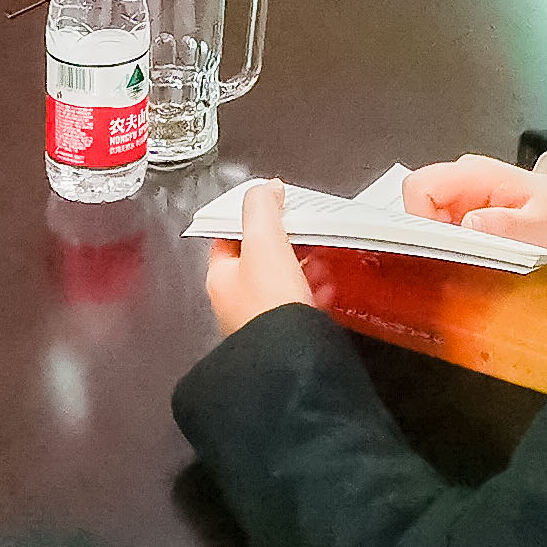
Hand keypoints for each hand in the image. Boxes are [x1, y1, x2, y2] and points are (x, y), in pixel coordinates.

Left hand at [203, 180, 323, 335]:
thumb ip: (262, 208)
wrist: (292, 357)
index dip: (251, 217)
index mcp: (221, 277)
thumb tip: (264, 188)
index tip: (273, 206)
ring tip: (320, 258)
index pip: (230, 236)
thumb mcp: (264, 241)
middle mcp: (235, 302)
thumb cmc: (270, 306)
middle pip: (259, 259)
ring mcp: (260, 320)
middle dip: (285, 242)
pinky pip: (300, 305)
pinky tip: (326, 288)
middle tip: (303, 231)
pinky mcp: (285, 335)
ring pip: (281, 282)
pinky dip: (314, 291)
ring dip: (303, 266)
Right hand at [402, 152, 546, 253]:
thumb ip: (510, 225)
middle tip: (454, 256)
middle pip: (416, 202)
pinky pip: (437, 226)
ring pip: (423, 216)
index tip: (434, 246)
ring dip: (437, 241)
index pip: (421, 186)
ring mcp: (459, 194)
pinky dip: (446, 244)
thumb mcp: (543, 225)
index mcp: (476, 175)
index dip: (418, 217)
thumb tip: (470, 224)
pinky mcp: (461, 210)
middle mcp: (462, 179)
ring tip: (469, 256)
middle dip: (426, 234)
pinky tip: (471, 254)